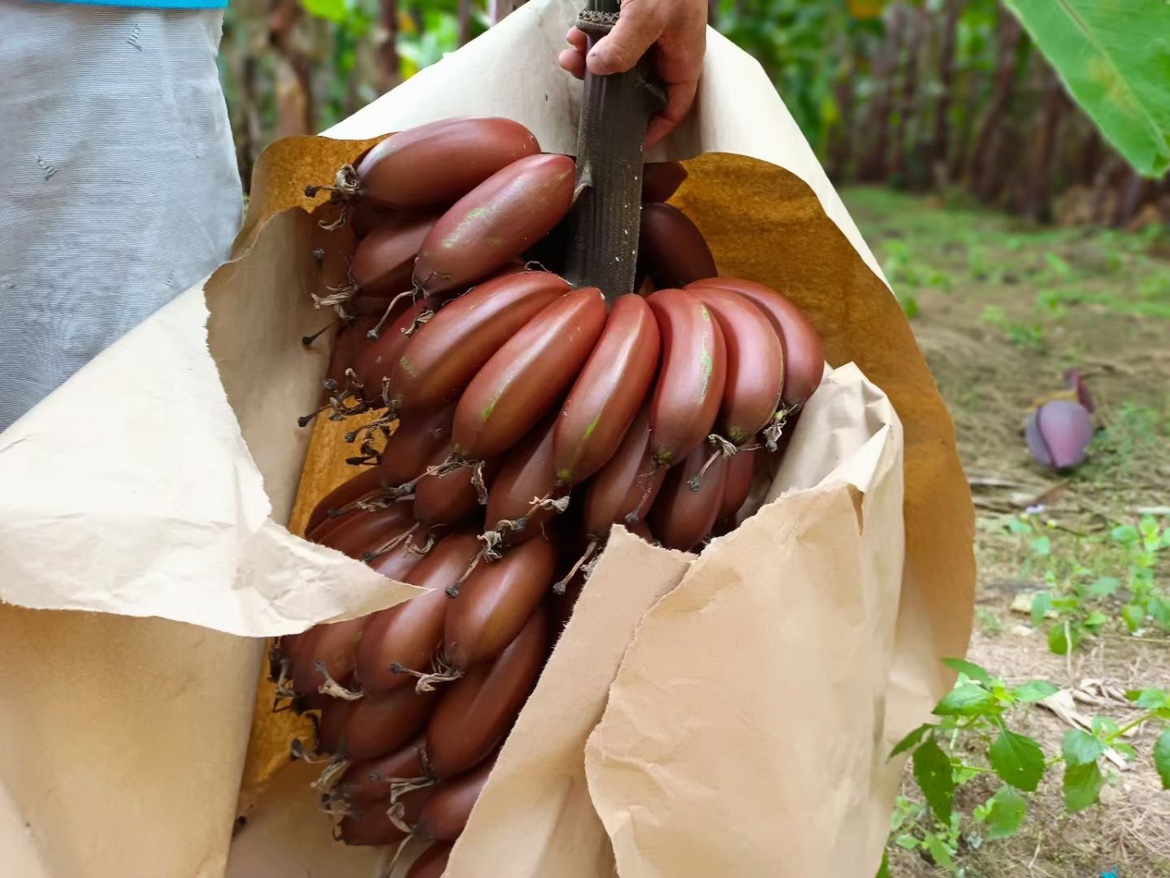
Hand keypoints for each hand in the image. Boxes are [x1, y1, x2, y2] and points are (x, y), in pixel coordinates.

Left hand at [558, 0, 707, 148]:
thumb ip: (625, 48)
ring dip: (590, 61)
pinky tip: (575, 32)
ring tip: (570, 55)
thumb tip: (600, 71)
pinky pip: (607, 36)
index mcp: (683, 55)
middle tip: (583, 83)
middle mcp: (666, 46)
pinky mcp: (628, 13)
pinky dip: (589, 37)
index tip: (629, 141)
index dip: (654, 128)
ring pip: (616, 60)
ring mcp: (647, 29)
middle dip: (607, 88)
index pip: (675, 107)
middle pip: (637, 85)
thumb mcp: (647, 15)